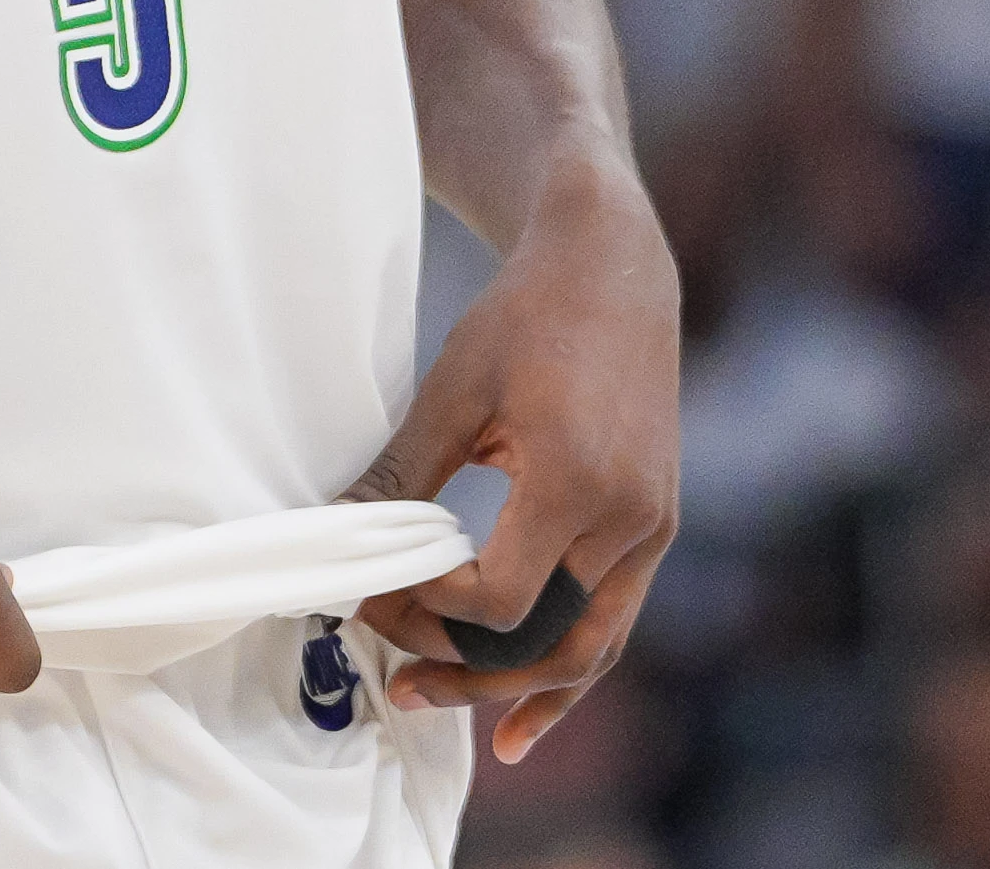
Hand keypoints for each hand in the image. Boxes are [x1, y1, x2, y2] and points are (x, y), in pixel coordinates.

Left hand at [346, 164, 679, 761]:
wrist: (613, 273)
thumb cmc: (525, 319)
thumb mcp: (452, 388)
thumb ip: (402, 473)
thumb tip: (332, 532)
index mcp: (572, 480)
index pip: (500, 597)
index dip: (429, 611)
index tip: (373, 593)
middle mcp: (627, 517)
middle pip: (548, 640)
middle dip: (468, 673)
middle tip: (396, 685)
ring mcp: (651, 528)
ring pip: (590, 646)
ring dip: (519, 689)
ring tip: (453, 714)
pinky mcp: (656, 527)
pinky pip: (615, 622)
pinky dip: (571, 669)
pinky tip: (525, 715)